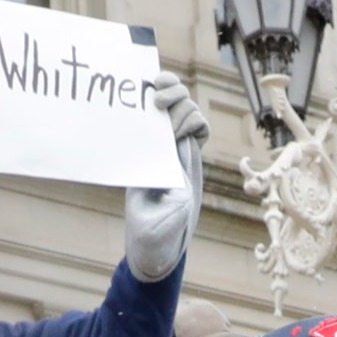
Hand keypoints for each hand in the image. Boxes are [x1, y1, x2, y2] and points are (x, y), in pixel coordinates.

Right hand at [122, 74, 208, 281]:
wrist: (151, 245)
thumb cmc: (157, 237)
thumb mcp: (163, 226)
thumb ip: (172, 210)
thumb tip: (177, 188)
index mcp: (185, 162)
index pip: (196, 123)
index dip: (185, 113)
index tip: (165, 117)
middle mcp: (179, 152)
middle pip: (187, 107)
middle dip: (176, 94)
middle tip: (155, 100)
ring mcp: (165, 151)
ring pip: (174, 108)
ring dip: (167, 92)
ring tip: (150, 91)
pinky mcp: (150, 154)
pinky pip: (158, 121)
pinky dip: (153, 105)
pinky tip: (141, 99)